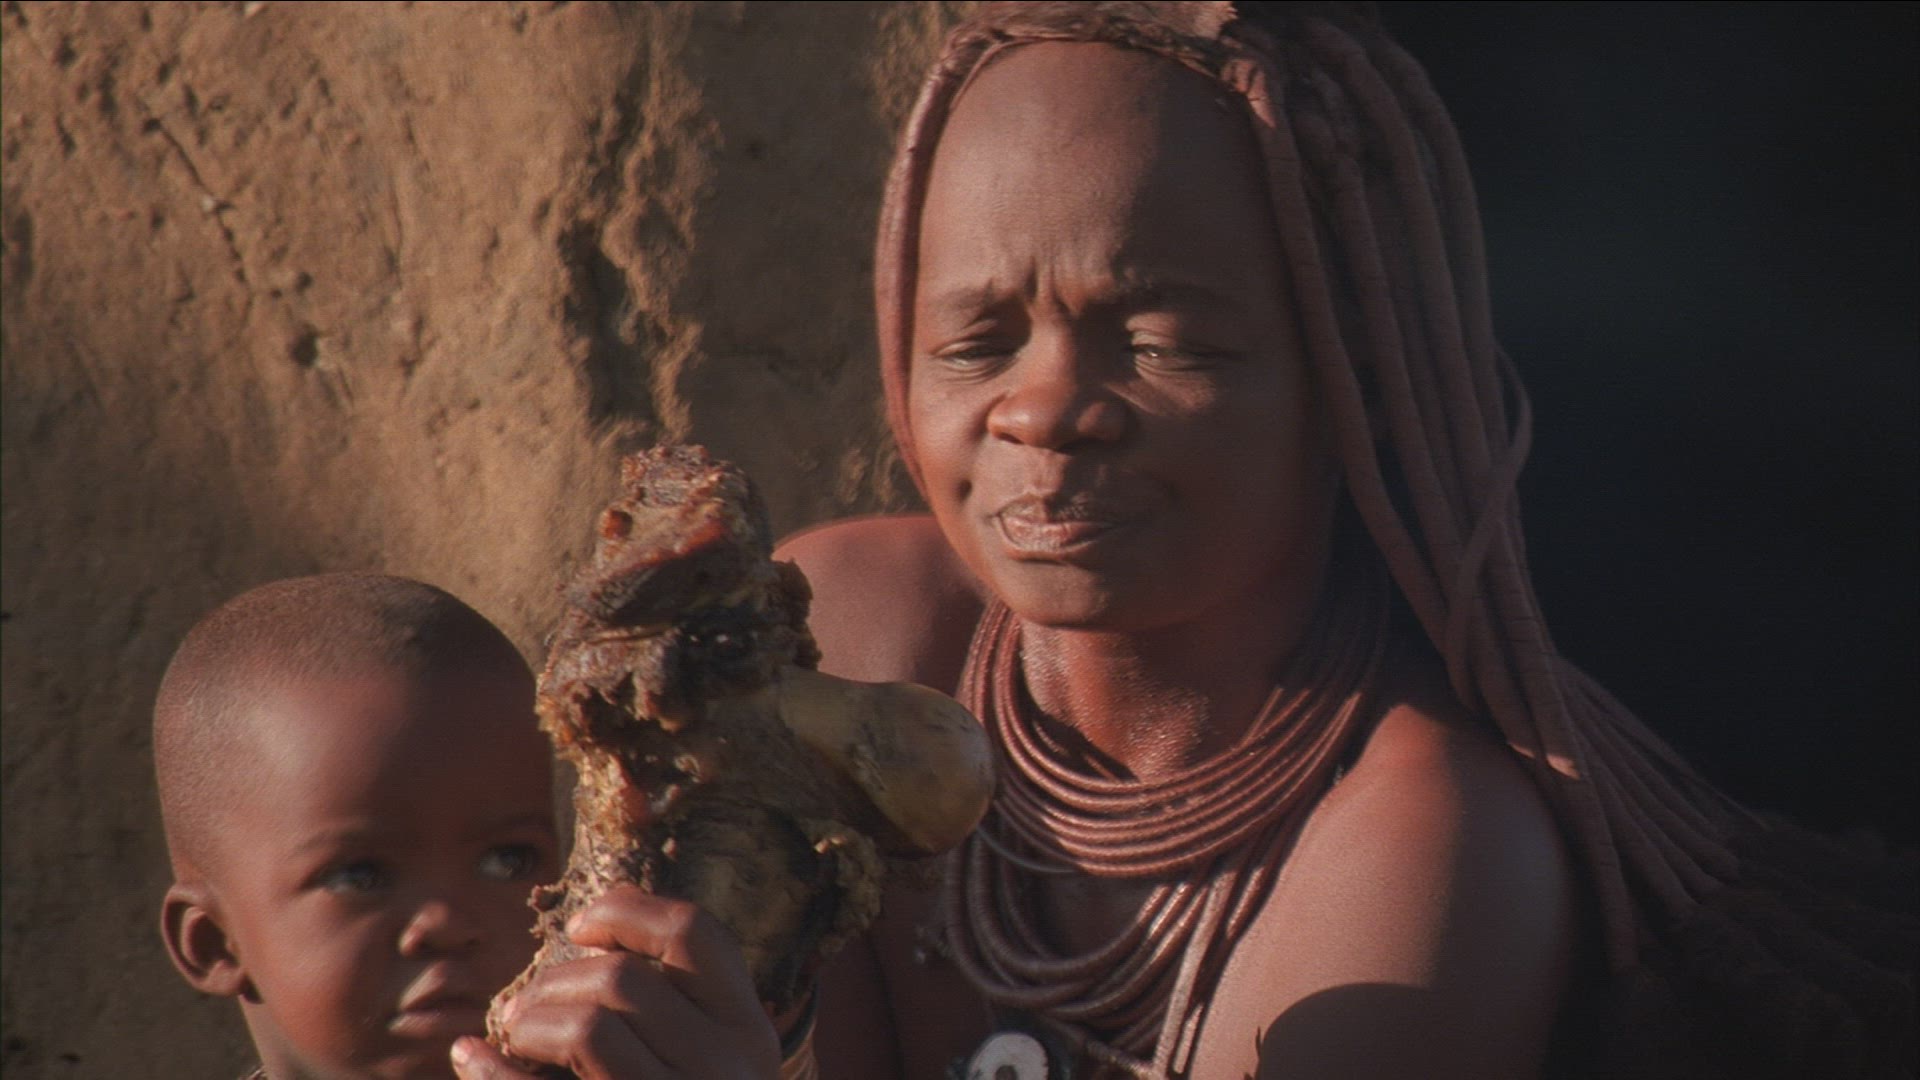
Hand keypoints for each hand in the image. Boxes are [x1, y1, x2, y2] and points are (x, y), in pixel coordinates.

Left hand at [452, 886, 781, 1079]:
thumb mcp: (709, 1060)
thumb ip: (674, 1005)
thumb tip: (580, 928)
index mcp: (748, 1029)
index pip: (694, 933)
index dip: (628, 913)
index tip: (579, 928)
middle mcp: (726, 1066)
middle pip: (625, 977)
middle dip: (556, 979)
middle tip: (527, 1003)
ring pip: (590, 1025)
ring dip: (531, 1018)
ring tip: (514, 1032)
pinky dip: (497, 1071)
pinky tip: (475, 1059)